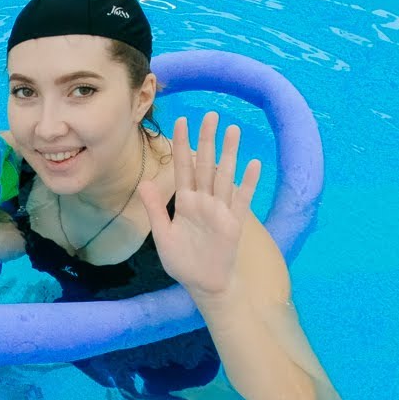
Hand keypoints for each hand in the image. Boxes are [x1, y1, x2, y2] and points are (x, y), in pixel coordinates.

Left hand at [139, 112, 260, 299]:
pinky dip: (248, 182)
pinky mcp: (234, 224)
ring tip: (234, 130)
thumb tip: (143, 182)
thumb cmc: (183, 261)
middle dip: (207, 140)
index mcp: (185, 202)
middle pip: (205, 165)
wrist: (204, 284)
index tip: (181, 120)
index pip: (183, 167)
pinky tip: (254, 164)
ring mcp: (220, 210)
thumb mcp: (163, 235)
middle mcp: (203, 201)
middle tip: (210, 114)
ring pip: (224, 176)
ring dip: (230, 154)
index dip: (182, 145)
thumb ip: (155, 209)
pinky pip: (242, 200)